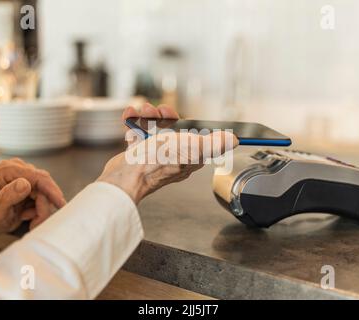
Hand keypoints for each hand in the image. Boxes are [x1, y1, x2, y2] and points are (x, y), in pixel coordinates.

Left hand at [0, 158, 65, 236]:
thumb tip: (25, 184)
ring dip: (41, 210)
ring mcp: (25, 175)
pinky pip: (44, 197)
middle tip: (37, 223)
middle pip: (44, 185)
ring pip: (46, 193)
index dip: (51, 190)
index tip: (60, 203)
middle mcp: (17, 168)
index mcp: (7, 170)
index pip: (36, 177)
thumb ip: (9, 196)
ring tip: (30, 221)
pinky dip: (39, 209)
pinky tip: (27, 215)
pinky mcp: (31, 183)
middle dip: (43, 206)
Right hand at [97, 103, 238, 203]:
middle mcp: (174, 157)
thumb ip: (213, 143)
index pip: (195, 135)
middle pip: (173, 129)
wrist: (126, 175)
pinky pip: (139, 135)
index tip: (177, 115)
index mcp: (190, 156)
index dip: (186, 121)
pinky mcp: (138, 155)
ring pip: (154, 129)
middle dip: (163, 115)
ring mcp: (155, 156)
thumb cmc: (158, 163)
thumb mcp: (192, 147)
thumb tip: (233, 140)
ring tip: (140, 112)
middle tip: (155, 111)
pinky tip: (129, 119)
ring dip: (147, 116)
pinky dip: (134, 124)